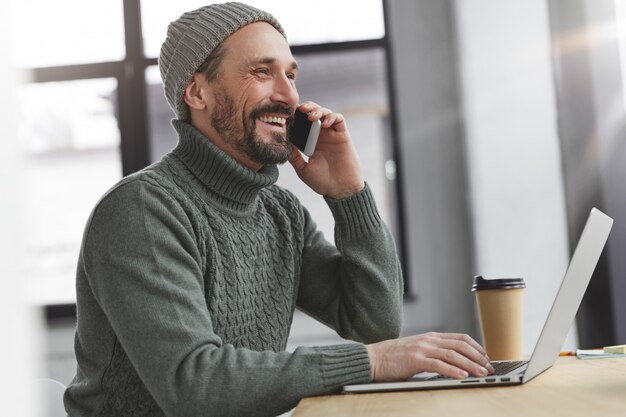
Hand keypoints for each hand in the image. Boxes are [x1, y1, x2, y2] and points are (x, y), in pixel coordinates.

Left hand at [288, 101, 363, 198]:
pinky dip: (332, 117)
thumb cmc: (322, 181)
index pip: (301, 124)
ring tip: (311, 116)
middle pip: (312, 114)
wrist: (340, 190)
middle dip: (306, 108)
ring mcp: (332, 134)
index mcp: (309, 142)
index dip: (295, 117)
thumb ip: (293, 156)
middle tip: (298, 109)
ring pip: (325, 113)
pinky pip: (339, 119)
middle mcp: (320, 136)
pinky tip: (325, 123)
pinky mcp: (343, 135)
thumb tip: (282, 142)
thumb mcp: (302, 169)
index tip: (286, 114)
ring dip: (318, 110)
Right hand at [366, 332, 494, 381]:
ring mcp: (422, 349)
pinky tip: (462, 376)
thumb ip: (434, 352)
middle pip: (460, 345)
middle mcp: (429, 340)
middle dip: (478, 357)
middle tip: (489, 367)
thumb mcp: (418, 349)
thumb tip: (455, 362)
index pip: (460, 338)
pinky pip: (438, 364)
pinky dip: (452, 370)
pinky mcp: (415, 360)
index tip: (486, 358)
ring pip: (452, 354)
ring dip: (470, 364)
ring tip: (481, 373)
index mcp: (431, 337)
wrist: (374, 358)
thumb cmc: (395, 357)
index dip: (476, 347)